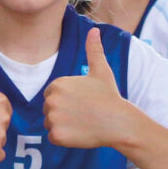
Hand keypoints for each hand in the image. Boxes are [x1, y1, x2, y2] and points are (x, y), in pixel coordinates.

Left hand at [44, 29, 128, 148]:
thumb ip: (94, 50)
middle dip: (63, 113)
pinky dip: (64, 138)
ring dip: (63, 126)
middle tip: (83, 114)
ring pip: (49, 124)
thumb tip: (94, 30)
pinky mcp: (56, 135)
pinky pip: (53, 137)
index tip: (81, 102)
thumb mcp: (101, 71)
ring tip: (82, 123)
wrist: (119, 122)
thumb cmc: (109, 96)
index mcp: (58, 84)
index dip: (66, 100)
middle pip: (48, 110)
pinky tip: (79, 133)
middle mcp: (52, 99)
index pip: (51, 95)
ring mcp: (53, 118)